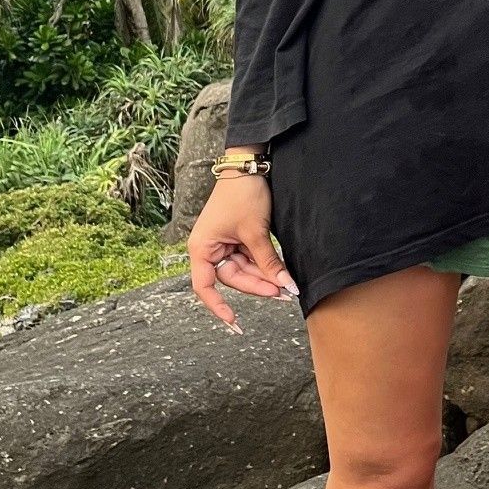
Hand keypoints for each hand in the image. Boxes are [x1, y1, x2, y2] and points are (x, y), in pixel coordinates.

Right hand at [187, 175, 298, 330]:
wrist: (249, 166)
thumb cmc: (242, 195)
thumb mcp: (256, 232)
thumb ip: (268, 262)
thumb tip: (284, 287)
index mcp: (202, 248)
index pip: (205, 286)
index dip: (218, 306)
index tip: (235, 322)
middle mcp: (209, 249)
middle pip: (233, 279)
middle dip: (258, 285)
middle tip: (283, 293)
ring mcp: (224, 244)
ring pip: (244, 271)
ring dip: (264, 277)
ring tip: (286, 286)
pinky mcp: (237, 239)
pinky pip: (250, 259)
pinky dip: (264, 265)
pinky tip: (280, 274)